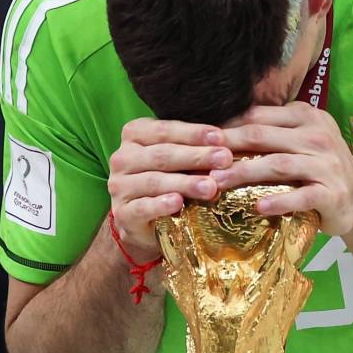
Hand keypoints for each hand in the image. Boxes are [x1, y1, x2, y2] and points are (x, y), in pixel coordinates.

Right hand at [108, 118, 231, 262]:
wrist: (147, 221)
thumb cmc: (170, 180)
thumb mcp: (181, 159)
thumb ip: (197, 145)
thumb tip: (233, 135)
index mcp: (135, 135)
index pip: (165, 130)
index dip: (193, 133)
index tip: (221, 137)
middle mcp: (122, 157)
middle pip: (162, 155)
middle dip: (196, 156)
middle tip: (225, 159)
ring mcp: (119, 186)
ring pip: (154, 181)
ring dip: (185, 183)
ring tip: (211, 187)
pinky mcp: (122, 213)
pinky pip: (142, 207)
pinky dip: (160, 205)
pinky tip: (178, 203)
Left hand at [208, 102, 352, 234]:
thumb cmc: (320, 168)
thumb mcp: (301, 140)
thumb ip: (272, 130)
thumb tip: (220, 128)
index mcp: (306, 117)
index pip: (259, 116)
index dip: (228, 125)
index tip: (200, 138)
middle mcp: (317, 136)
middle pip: (263, 136)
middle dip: (228, 147)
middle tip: (200, 158)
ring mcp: (327, 165)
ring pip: (278, 164)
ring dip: (244, 173)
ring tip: (218, 183)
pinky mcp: (332, 193)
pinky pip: (301, 196)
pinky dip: (278, 201)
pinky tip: (257, 208)